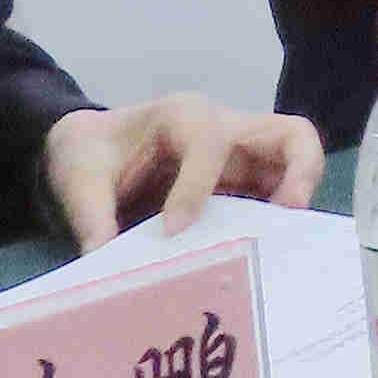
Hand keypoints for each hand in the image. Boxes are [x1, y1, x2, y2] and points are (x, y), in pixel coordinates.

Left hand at [47, 94, 323, 247]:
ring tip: (283, 247)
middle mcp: (226, 130)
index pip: (210, 142)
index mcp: (183, 115)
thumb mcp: (78, 178)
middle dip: (300, 174)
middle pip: (291, 137)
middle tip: (286, 218)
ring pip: (297, 168)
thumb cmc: (91, 151)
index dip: (195, 188)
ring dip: (296, 207)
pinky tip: (261, 259)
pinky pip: (276, 200)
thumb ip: (91, 216)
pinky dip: (277, 227)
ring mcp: (242, 160)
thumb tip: (105, 261)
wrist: (91, 149)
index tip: (170, 231)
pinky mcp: (244, 188)